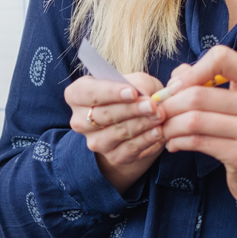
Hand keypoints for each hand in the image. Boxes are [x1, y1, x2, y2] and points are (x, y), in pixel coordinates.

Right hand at [66, 73, 168, 193]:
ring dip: (140, 124)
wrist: (139, 117)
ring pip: (117, 133)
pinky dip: (145, 140)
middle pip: (103, 115)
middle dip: (130, 109)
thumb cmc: (134, 93)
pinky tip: (158, 131)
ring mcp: (95, 141)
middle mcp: (80, 121)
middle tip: (152, 105)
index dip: (110, 93)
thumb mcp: (136, 80)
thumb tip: (143, 96)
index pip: (88, 93)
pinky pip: (129, 149)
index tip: (132, 92)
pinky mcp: (112, 157)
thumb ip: (138, 84)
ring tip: (159, 116)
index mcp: (77, 95)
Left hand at [158, 46, 236, 237]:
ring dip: (170, 126)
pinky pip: (198, 142)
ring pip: (193, 120)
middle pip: (197, 95)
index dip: (192, 71)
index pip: (221, 58)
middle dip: (169, 105)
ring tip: (164, 131)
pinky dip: (177, 142)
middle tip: (158, 114)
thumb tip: (176, 75)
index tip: (177, 88)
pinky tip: (173, 144)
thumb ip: (207, 83)